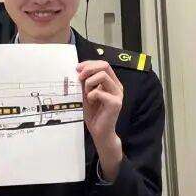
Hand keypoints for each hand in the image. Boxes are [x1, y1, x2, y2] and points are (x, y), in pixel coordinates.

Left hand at [77, 60, 122, 180]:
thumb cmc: (93, 112)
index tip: (77, 68)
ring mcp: (117, 94)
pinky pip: (98, 92)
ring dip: (89, 83)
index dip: (89, 63)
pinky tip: (91, 102)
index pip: (103, 64)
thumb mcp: (86, 93)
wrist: (99, 131)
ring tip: (87, 94)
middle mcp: (117, 86)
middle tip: (79, 78)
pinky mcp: (115, 103)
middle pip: (105, 66)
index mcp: (112, 82)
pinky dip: (90, 96)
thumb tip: (79, 69)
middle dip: (88, 69)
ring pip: (102, 76)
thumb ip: (85, 82)